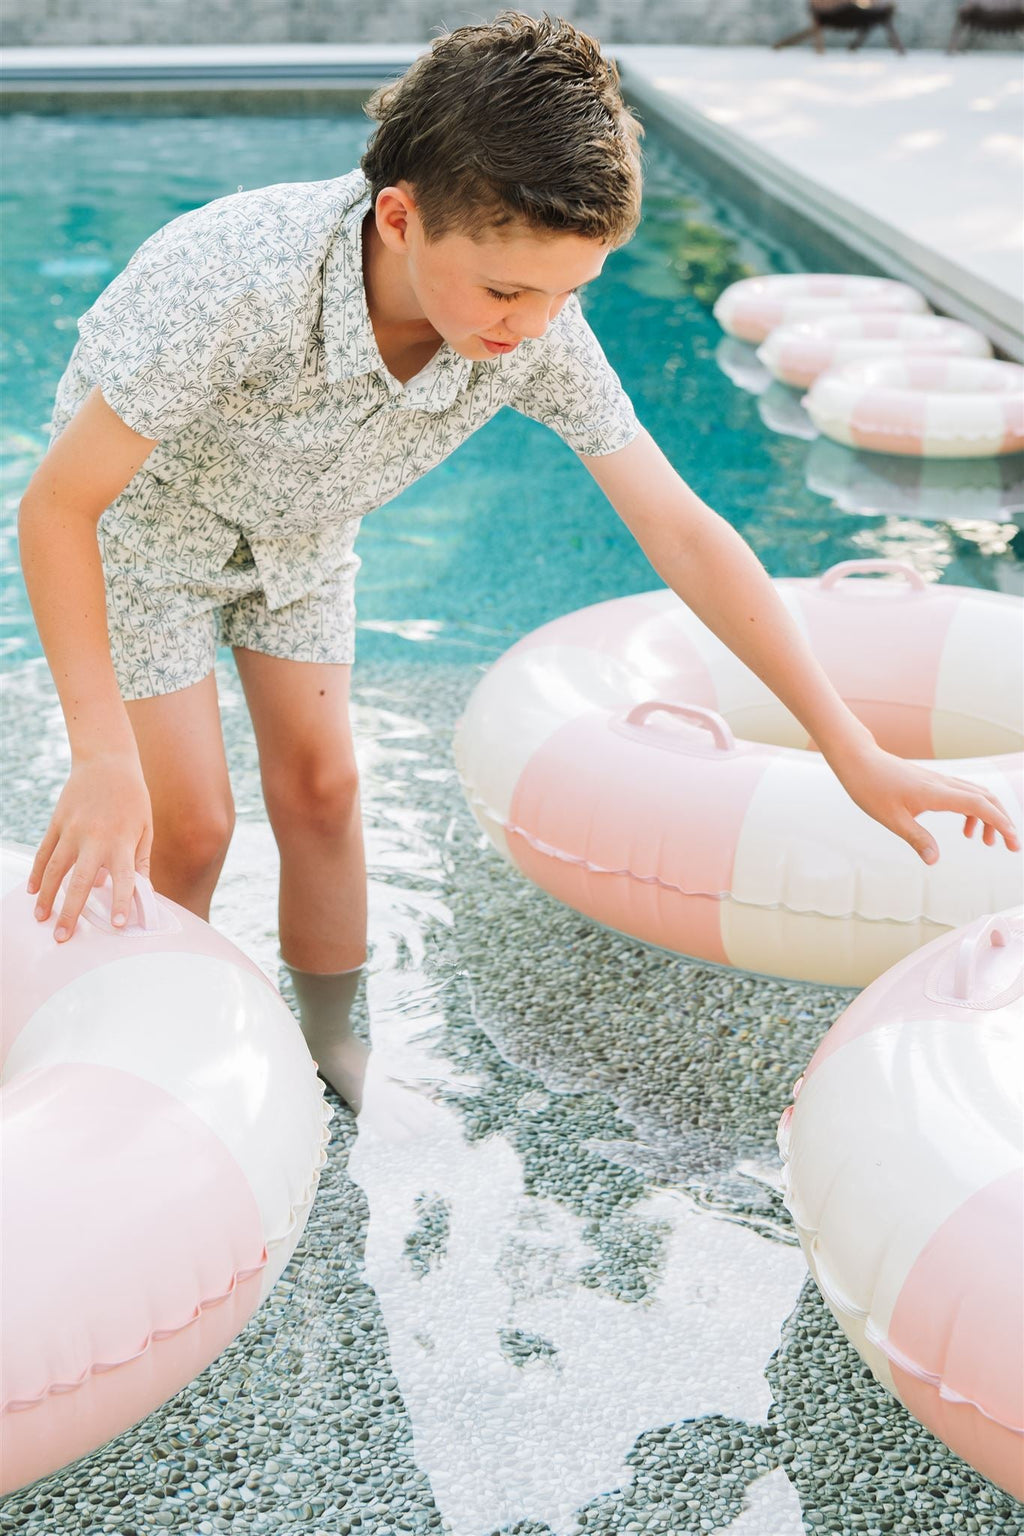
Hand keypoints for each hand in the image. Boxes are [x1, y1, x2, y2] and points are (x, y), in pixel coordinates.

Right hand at [27, 752, 152, 941]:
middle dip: (71, 912)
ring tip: (42, 919)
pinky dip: (36, 873)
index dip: (120, 902)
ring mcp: (72, 831)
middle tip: (63, 937)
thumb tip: (143, 892)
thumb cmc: (132, 799)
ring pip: (54, 870)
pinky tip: (32, 892)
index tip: (117, 925)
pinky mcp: (57, 823)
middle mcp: (95, 839)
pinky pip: (44, 852)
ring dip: (47, 897)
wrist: (107, 761)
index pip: (124, 878)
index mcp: (121, 842)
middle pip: (81, 882)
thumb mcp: (145, 828)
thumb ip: (141, 861)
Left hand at [834, 744, 1020, 864]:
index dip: (999, 823)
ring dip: (988, 816)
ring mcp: (939, 781)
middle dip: (1002, 821)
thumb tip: (934, 860)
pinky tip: (964, 829)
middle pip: (986, 798)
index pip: (979, 805)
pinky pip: (963, 793)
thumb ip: (916, 838)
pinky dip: (972, 810)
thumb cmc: (870, 787)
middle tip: (1010, 846)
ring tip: (984, 842)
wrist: (858, 760)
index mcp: (936, 793)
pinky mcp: (933, 782)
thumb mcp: (891, 819)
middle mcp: (943, 784)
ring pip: (977, 794)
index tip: (1012, 842)